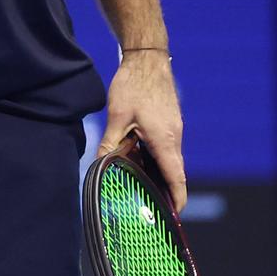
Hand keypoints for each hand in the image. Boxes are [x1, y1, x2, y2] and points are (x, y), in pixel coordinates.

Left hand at [99, 50, 186, 210]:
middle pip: (174, 173)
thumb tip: (99, 164)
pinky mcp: (169, 123)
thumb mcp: (116, 116)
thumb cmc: (134, 85)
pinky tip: (140, 162)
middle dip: (165, 192)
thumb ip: (110, 142)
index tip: (173, 216)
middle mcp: (174, 138)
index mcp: (165, 141)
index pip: (177, 179)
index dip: (176, 199)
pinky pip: (166, 148)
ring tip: (142, 189)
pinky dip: (157, 160)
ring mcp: (174, 130)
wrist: (147, 59)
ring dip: (160, 175)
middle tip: (150, 208)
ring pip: (169, 160)